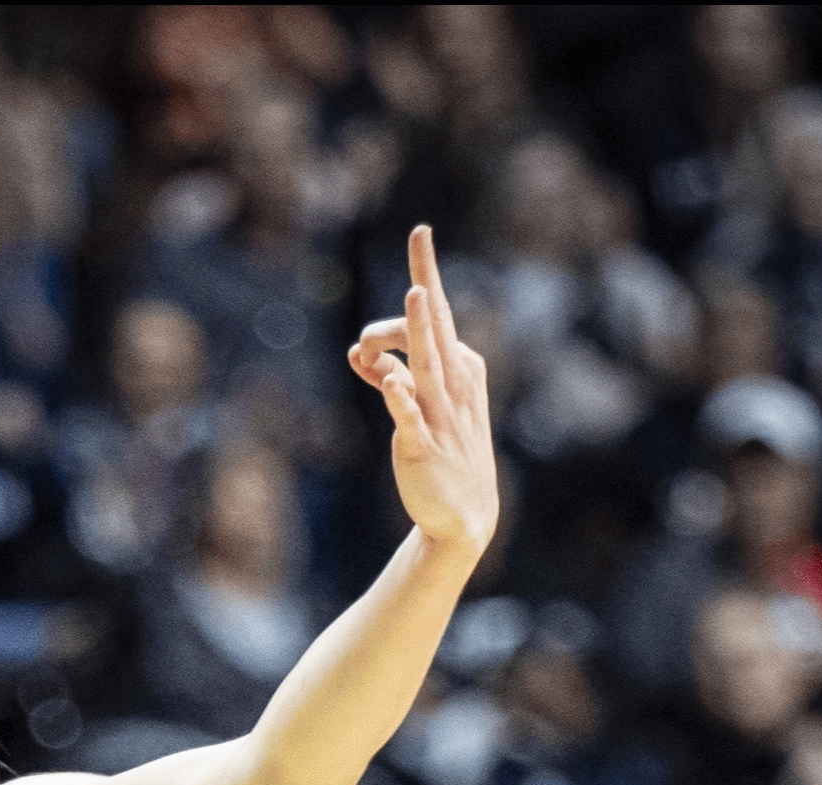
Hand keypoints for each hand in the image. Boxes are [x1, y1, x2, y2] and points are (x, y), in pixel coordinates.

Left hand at [347, 223, 498, 559]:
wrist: (462, 518)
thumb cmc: (443, 453)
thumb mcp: (421, 407)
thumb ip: (387, 375)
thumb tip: (359, 355)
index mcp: (459, 369)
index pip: (439, 314)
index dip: (427, 270)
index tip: (419, 230)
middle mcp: (453, 385)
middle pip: (432, 330)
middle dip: (427, 285)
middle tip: (417, 241)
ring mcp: (439, 414)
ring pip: (426, 364)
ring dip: (420, 331)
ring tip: (415, 296)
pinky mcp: (422, 445)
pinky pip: (409, 416)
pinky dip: (399, 399)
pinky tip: (391, 382)